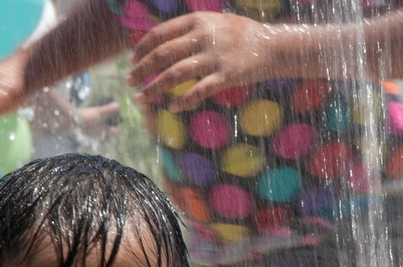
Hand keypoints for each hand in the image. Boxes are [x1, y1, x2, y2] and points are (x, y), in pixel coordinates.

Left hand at [128, 12, 278, 110]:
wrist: (273, 46)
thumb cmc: (241, 35)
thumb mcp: (213, 22)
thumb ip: (190, 30)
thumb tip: (161, 42)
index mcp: (196, 21)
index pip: (159, 34)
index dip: (142, 48)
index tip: (132, 60)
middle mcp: (202, 37)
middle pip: (162, 55)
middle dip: (141, 70)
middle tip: (129, 82)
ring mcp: (214, 57)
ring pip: (175, 74)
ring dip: (154, 88)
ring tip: (141, 98)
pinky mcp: (226, 76)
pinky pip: (199, 90)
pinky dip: (184, 101)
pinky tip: (173, 108)